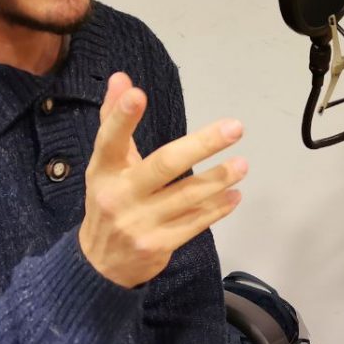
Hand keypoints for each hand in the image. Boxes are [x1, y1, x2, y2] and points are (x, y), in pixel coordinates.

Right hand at [78, 72, 247, 288]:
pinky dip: (216, 208)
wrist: (100, 265)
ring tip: (242, 164)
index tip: (139, 94)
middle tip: (235, 127)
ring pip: (186, 196)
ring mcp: (139, 223)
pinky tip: (234, 195)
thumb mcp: (106, 163)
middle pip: (163, 165)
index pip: (111, 139)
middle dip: (202, 145)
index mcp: (103, 170)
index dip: (122, 117)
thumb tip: (122, 77)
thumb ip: (114, 120)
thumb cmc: (109, 200)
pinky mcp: (158, 245)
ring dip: (218, 179)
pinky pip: (194, 223)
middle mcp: (119, 195)